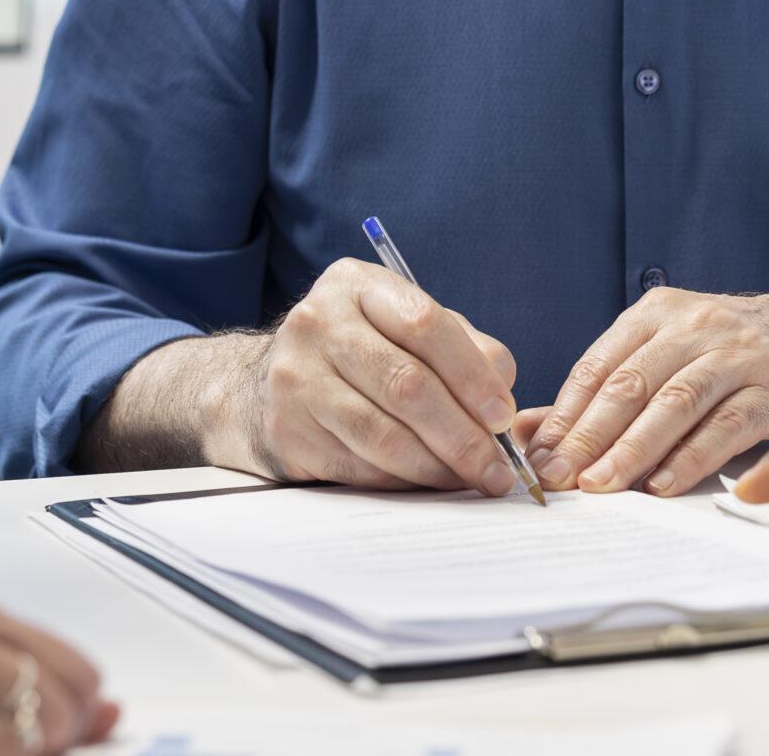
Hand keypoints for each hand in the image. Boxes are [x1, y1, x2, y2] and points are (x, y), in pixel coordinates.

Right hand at [231, 257, 521, 494]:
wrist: (264, 386)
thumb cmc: (359, 355)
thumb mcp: (405, 329)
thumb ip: (463, 349)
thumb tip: (503, 401)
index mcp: (357, 285)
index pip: (424, 323)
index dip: (472, 374)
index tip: (504, 415)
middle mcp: (318, 322)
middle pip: (407, 384)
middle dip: (462, 435)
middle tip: (497, 468)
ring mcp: (295, 376)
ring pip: (382, 434)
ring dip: (436, 466)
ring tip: (470, 479)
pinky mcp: (286, 429)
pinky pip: (358, 466)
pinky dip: (401, 481)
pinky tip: (426, 483)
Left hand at [522, 291, 768, 496]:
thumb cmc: (723, 352)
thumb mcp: (661, 352)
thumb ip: (601, 391)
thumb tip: (530, 432)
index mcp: (657, 313)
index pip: (599, 365)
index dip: (566, 413)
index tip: (540, 455)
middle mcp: (695, 326)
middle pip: (631, 384)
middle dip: (589, 435)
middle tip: (561, 476)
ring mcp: (737, 356)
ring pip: (675, 404)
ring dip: (633, 449)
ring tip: (601, 485)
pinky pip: (726, 427)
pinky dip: (691, 458)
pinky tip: (663, 484)